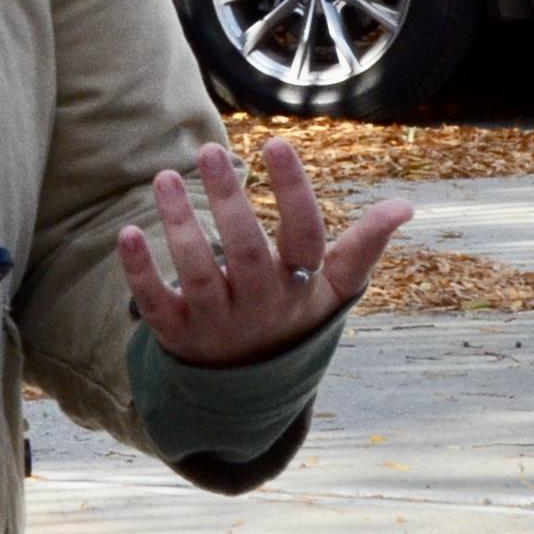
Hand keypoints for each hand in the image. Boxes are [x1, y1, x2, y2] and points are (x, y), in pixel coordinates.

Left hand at [116, 136, 412, 368]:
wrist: (248, 391)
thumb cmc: (295, 318)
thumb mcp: (332, 289)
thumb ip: (364, 246)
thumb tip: (406, 205)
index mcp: (299, 287)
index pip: (303, 235)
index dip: (291, 190)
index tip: (275, 142)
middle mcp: (259, 306)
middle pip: (244, 251)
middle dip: (228, 200)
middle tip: (210, 151)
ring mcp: (216, 322)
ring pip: (197, 273)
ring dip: (180, 225)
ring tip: (165, 177)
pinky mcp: (177, 334)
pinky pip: (156, 303)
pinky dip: (140, 271)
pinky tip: (127, 232)